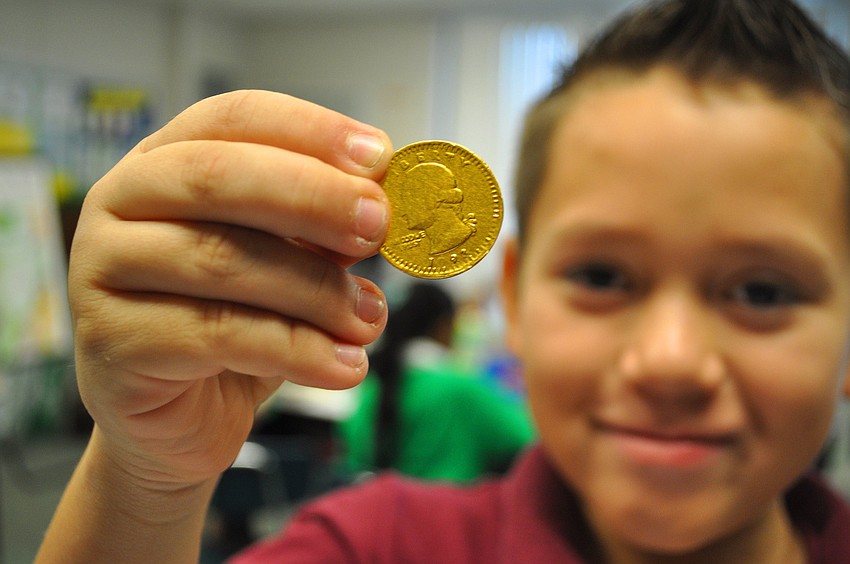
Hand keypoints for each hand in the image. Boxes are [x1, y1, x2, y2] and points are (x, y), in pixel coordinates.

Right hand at [69, 90, 391, 486]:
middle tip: (378, 227)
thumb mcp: (282, 264)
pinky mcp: (112, 341)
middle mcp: (120, 203)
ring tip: (370, 320)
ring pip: (223, 260)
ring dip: (317, 290)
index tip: (379, 157)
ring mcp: (101, 270)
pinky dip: (298, 350)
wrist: (180, 418)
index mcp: (163, 162)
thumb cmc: (234, 328)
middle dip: (313, 198)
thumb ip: (318, 230)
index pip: (235, 118)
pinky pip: (219, 335)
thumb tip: (381, 207)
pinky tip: (344, 366)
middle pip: (218, 177)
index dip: (311, 130)